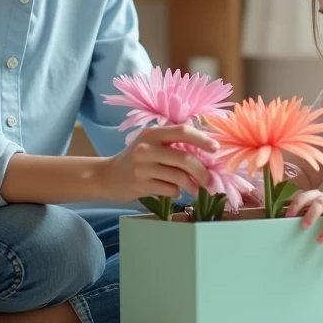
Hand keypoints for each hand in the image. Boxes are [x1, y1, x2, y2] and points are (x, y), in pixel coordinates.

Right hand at [99, 125, 216, 201]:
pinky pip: (169, 189)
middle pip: (184, 157)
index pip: (183, 131)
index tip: (216, 150)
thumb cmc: (135, 159)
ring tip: (195, 189)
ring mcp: (142, 166)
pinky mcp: (140, 184)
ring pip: (179, 176)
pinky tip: (176, 192)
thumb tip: (206, 153)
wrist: (107, 176)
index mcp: (153, 133)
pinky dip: (177, 192)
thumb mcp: (150, 144)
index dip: (202, 139)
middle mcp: (146, 147)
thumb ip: (173, 144)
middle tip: (209, 180)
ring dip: (192, 185)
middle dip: (202, 171)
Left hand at [285, 189, 322, 249]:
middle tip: (304, 227)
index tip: (287, 216)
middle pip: (320, 203)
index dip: (296, 205)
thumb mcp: (319, 203)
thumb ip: (306, 210)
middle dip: (311, 214)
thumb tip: (286, 223)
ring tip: (320, 241)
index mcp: (318, 196)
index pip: (305, 197)